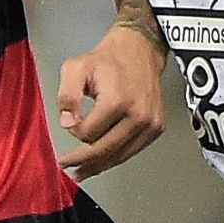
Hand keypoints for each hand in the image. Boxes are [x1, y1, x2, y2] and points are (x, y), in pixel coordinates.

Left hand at [57, 24, 166, 178]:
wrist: (139, 50)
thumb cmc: (108, 59)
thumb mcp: (76, 68)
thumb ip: (67, 96)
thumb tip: (68, 123)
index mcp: (117, 100)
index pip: (88, 134)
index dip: (74, 131)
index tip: (70, 124)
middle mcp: (137, 115)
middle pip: (104, 150)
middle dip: (82, 161)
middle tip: (68, 165)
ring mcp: (150, 124)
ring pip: (119, 156)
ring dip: (99, 166)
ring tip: (83, 172)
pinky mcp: (156, 128)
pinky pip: (132, 151)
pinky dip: (116, 157)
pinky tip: (103, 161)